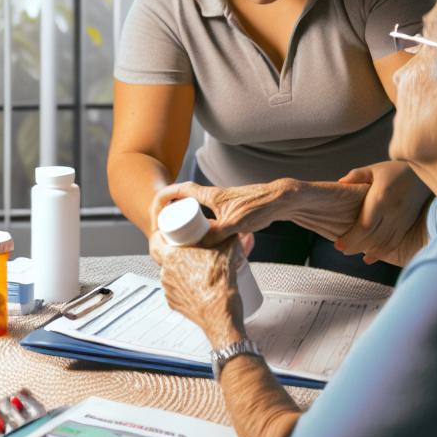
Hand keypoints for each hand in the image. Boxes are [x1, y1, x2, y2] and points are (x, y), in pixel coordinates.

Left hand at [149, 231, 245, 346]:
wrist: (221, 316)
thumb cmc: (220, 285)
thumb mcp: (227, 252)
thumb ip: (229, 238)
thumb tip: (231, 232)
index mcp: (172, 257)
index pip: (156, 241)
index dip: (163, 235)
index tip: (172, 234)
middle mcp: (165, 273)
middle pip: (164, 257)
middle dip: (175, 252)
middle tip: (189, 249)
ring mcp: (168, 290)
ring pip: (169, 274)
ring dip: (179, 270)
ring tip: (195, 267)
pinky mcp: (173, 304)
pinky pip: (175, 290)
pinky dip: (183, 286)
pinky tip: (194, 284)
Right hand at [150, 180, 289, 246]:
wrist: (280, 201)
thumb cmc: (259, 206)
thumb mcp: (234, 223)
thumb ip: (216, 234)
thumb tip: (200, 246)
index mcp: (210, 195)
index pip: (180, 190)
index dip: (165, 197)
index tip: (156, 207)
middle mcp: (213, 197)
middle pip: (184, 201)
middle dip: (172, 213)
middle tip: (165, 229)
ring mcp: (221, 205)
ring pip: (197, 212)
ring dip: (187, 221)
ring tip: (181, 238)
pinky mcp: (229, 212)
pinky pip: (209, 220)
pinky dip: (202, 228)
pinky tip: (205, 241)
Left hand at [334, 161, 431, 263]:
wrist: (425, 175)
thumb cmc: (395, 171)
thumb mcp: (375, 169)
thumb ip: (357, 175)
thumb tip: (340, 182)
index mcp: (382, 197)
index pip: (365, 225)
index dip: (351, 238)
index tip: (338, 244)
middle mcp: (393, 212)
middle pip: (372, 237)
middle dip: (355, 246)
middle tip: (341, 249)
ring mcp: (403, 220)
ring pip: (384, 243)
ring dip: (367, 250)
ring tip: (351, 251)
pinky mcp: (409, 225)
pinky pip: (395, 243)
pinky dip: (382, 252)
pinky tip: (369, 257)